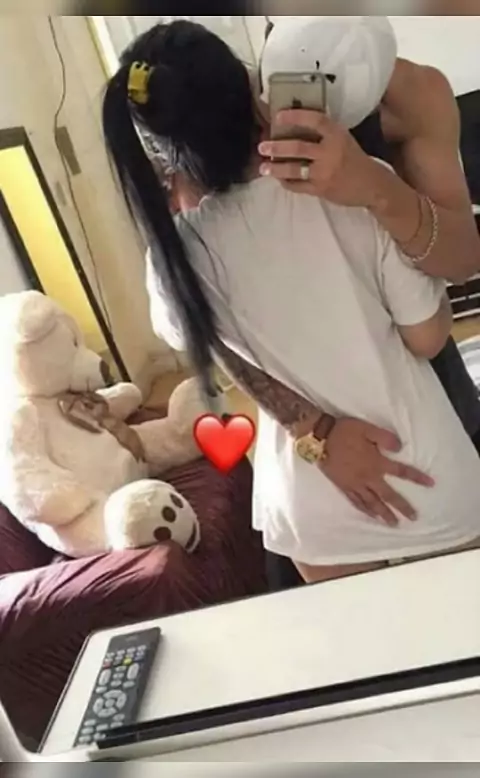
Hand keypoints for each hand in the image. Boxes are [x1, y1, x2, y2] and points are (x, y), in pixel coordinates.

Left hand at [258, 110, 385, 207]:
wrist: (372, 186)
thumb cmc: (356, 160)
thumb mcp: (344, 140)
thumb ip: (325, 134)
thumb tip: (297, 126)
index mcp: (338, 135)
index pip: (315, 120)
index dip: (296, 116)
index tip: (278, 116)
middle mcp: (330, 152)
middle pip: (298, 147)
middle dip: (277, 147)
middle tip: (262, 146)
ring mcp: (325, 173)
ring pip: (294, 169)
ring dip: (276, 168)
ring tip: (263, 167)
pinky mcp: (321, 190)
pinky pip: (298, 186)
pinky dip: (286, 182)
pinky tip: (279, 179)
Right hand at [321, 418, 434, 526]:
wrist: (319, 438)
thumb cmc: (344, 431)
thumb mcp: (367, 428)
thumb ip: (385, 438)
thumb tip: (400, 448)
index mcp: (376, 463)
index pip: (401, 472)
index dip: (416, 478)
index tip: (430, 484)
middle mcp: (367, 477)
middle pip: (388, 495)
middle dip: (402, 506)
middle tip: (413, 518)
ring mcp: (355, 484)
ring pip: (372, 502)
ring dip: (384, 513)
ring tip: (393, 523)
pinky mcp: (343, 486)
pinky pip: (356, 501)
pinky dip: (365, 510)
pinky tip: (371, 515)